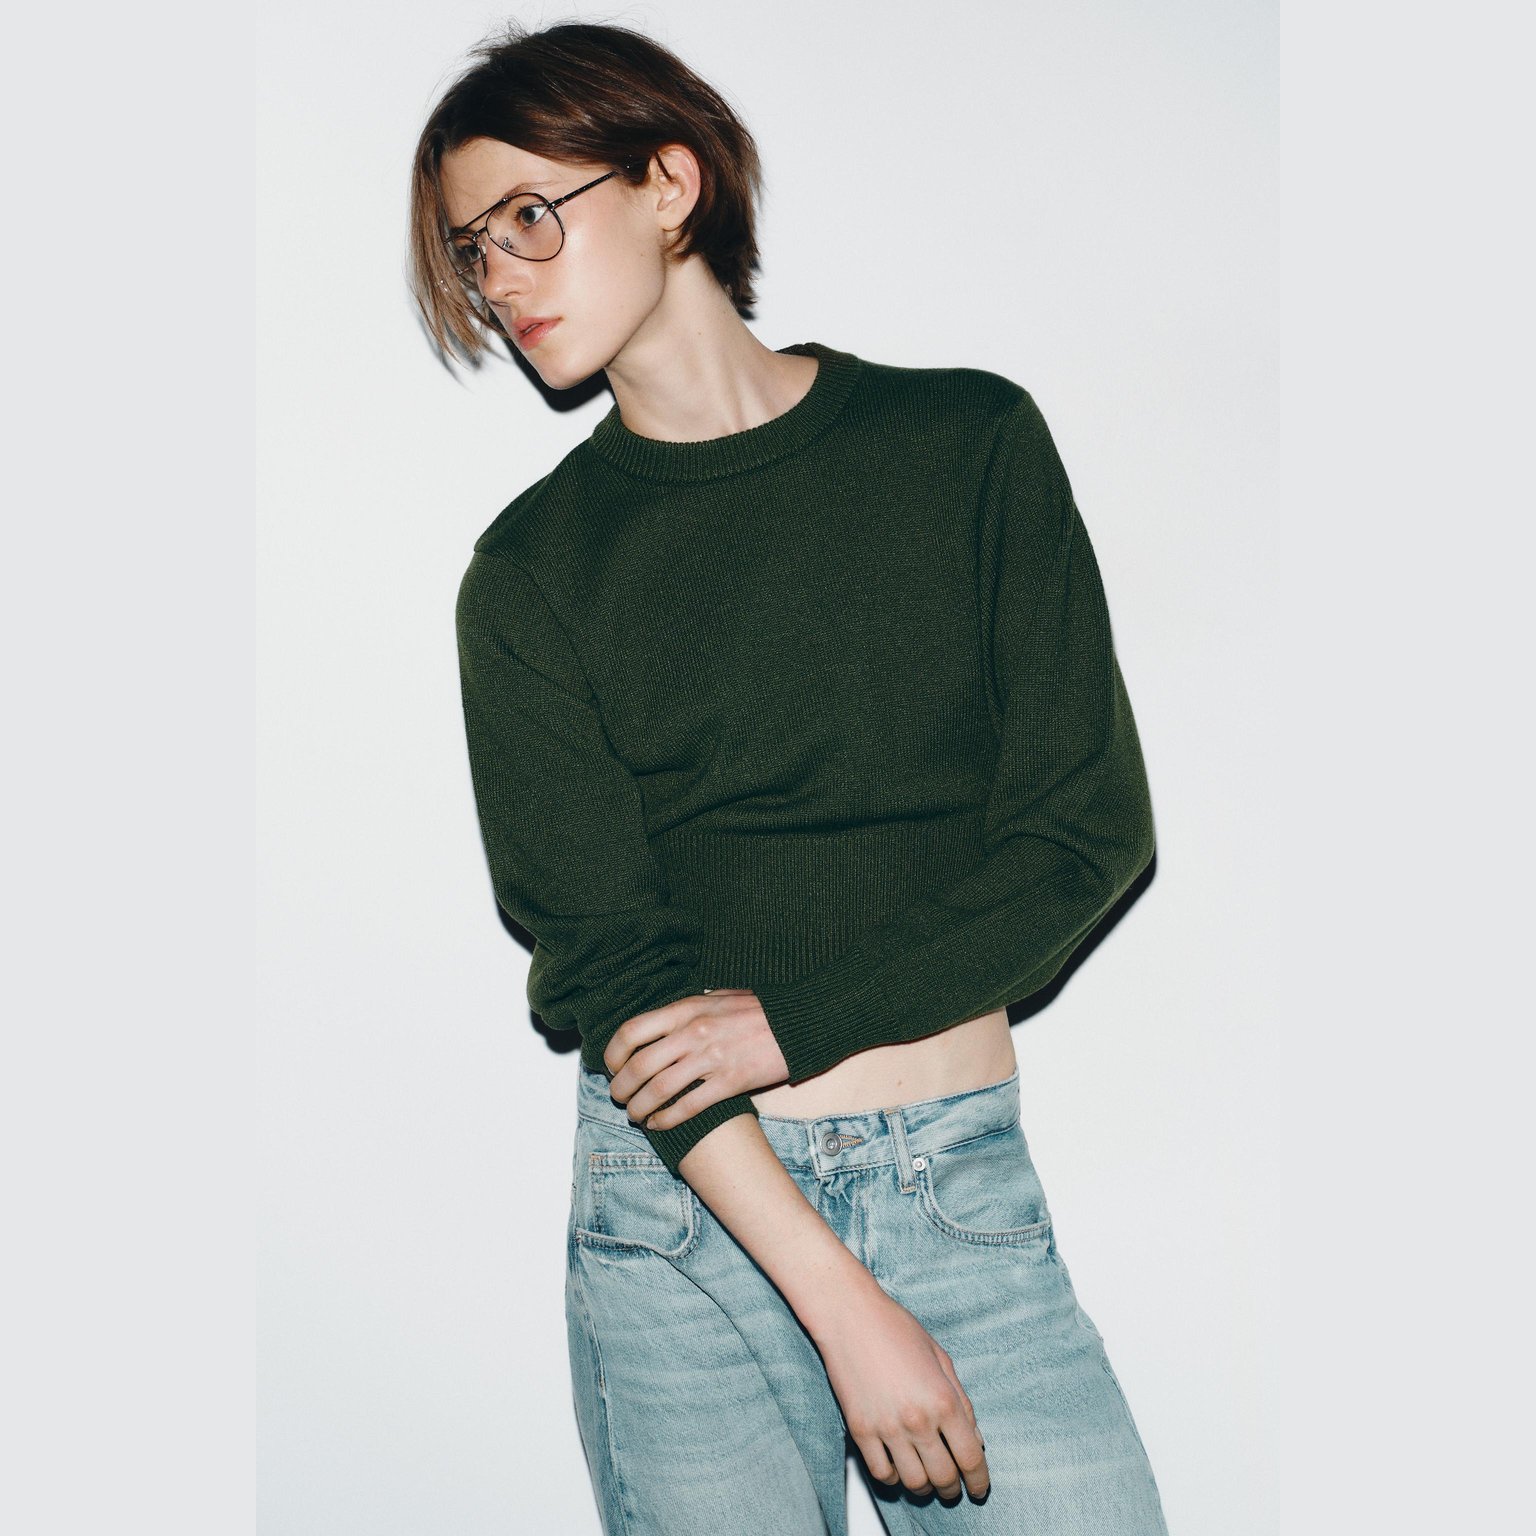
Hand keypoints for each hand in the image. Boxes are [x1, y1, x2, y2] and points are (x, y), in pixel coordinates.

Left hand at [602, 989, 788, 1131]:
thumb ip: (689, 1009)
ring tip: (636, 1115)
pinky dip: (668, 1119)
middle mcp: (694, 1032)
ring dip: (640, 1107)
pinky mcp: (731, 1082)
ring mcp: (712, 1058)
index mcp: (687, 1008)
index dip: (613, 1053)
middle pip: (639, 1065)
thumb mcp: (717, 997)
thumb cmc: (758, 1010)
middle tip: (619, 1098)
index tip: (611, 1066)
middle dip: (621, 1087)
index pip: (632, 1031)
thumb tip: (665, 1020)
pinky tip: (660, 1124)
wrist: (799, 1021)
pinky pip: (689, 1106)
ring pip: (659, 1089)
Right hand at [812, 1286, 989, 1501]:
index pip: (970, 1458)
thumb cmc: (895, 1328)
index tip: (978, 1488)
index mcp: (943, 1400)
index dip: (978, 1481)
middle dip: (952, 1488)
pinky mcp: (860, 1430)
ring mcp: (887, 1428)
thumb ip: (962, 1401)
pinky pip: (881, 1473)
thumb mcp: (941, 1358)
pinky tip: (898, 1468)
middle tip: (952, 1487)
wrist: (850, 1316)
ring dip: (924, 1488)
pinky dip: (893, 1479)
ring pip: (914, 1482)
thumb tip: (974, 1438)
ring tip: (925, 1479)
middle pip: (944, 1477)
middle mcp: (917, 1419)